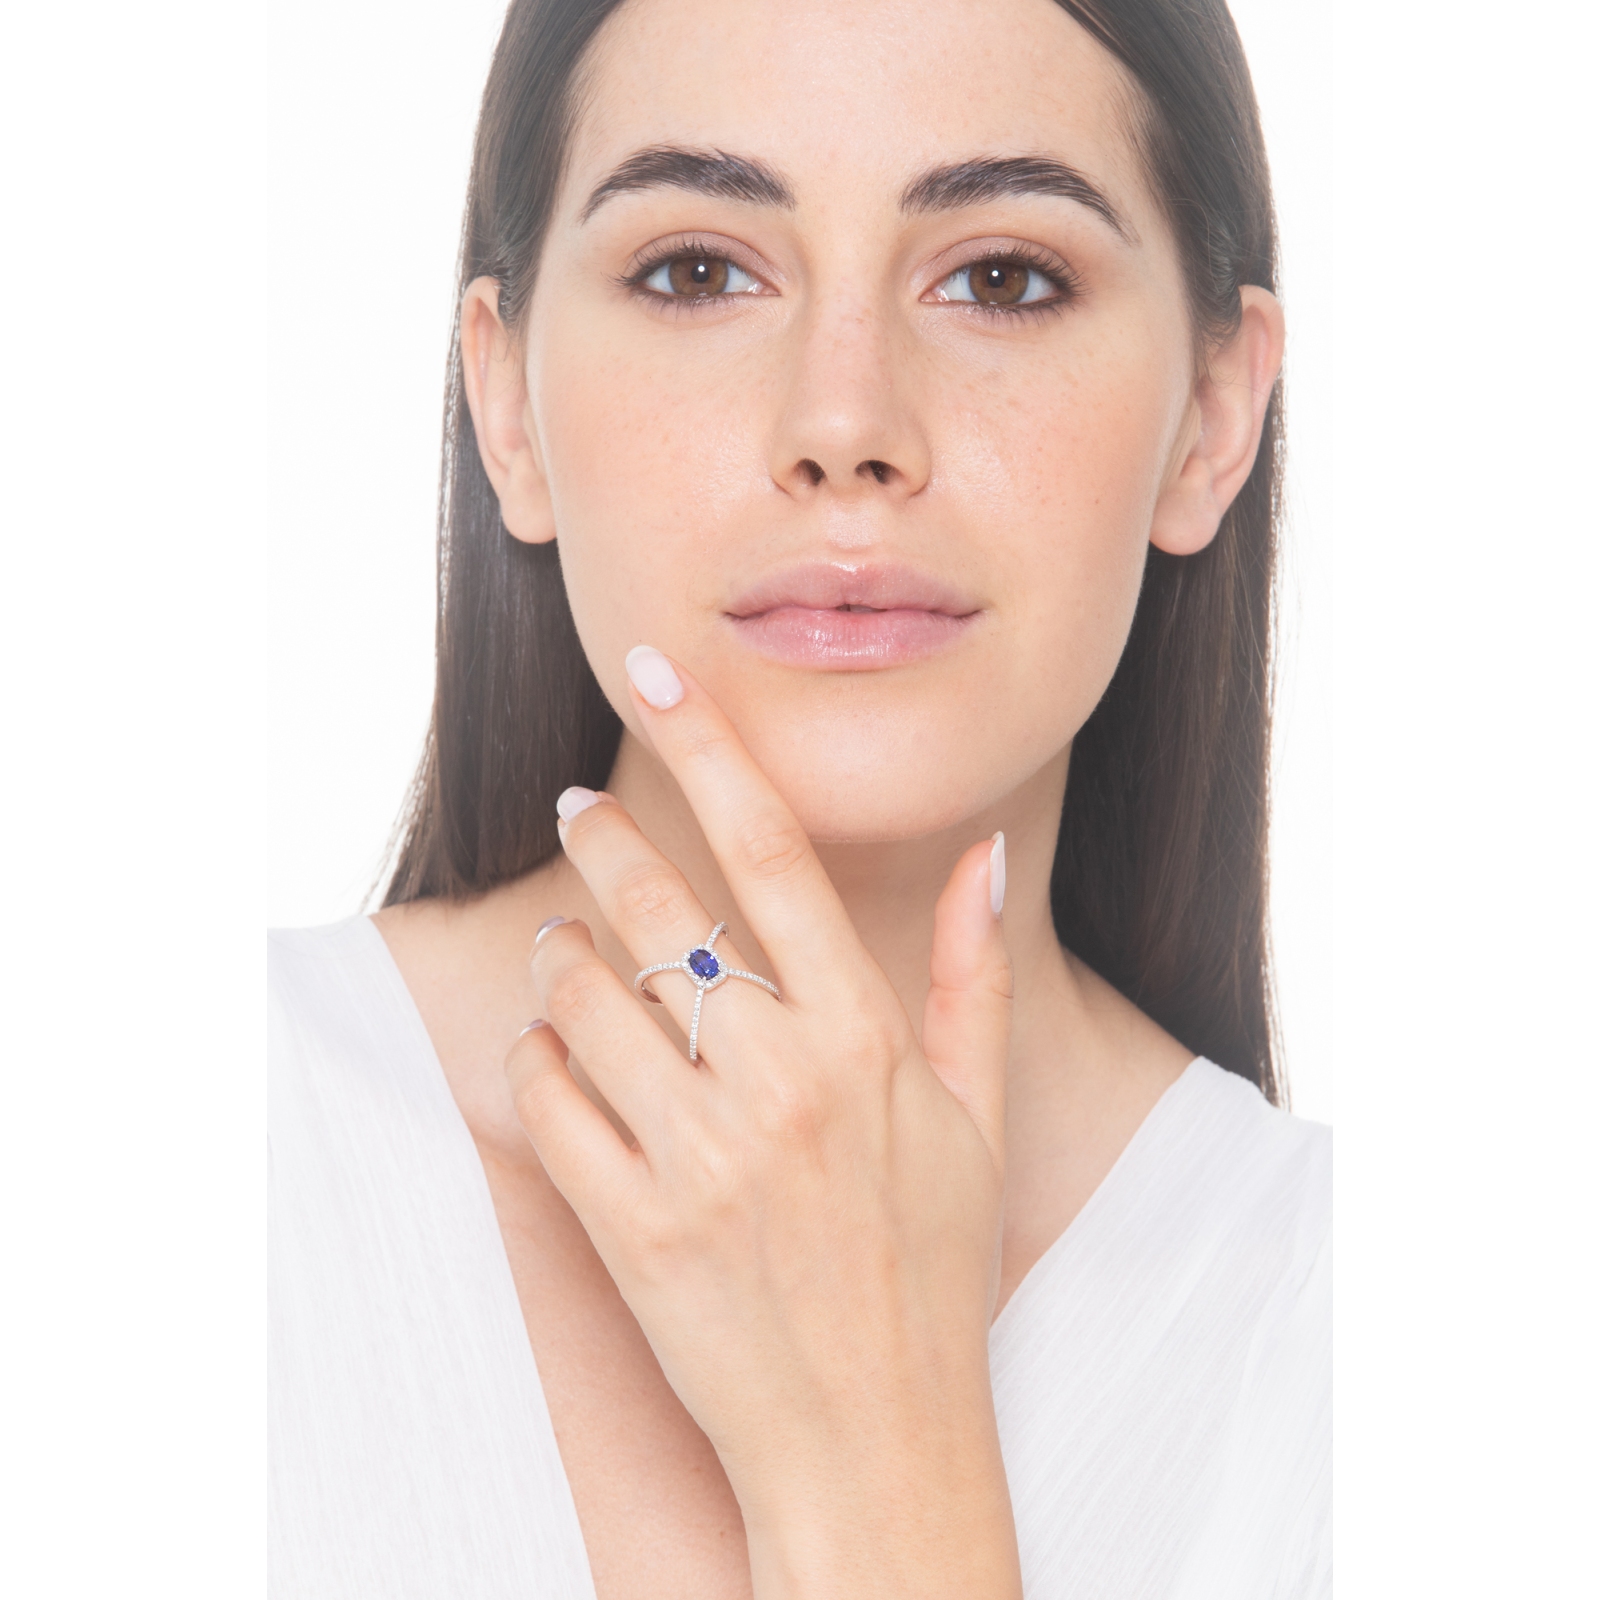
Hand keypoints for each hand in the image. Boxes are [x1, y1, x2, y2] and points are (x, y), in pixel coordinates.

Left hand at [507, 646, 1019, 1598]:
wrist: (871, 1439)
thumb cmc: (928, 1267)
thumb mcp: (974, 1114)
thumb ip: (973, 974)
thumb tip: (984, 851)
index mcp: (864, 1039)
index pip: (776, 854)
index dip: (714, 747)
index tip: (657, 674)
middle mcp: (780, 1082)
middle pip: (658, 905)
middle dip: (604, 834)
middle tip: (580, 804)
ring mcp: (698, 1156)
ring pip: (582, 997)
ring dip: (562, 954)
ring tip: (570, 944)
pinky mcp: (630, 1225)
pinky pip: (544, 1097)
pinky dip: (533, 1057)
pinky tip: (554, 1050)